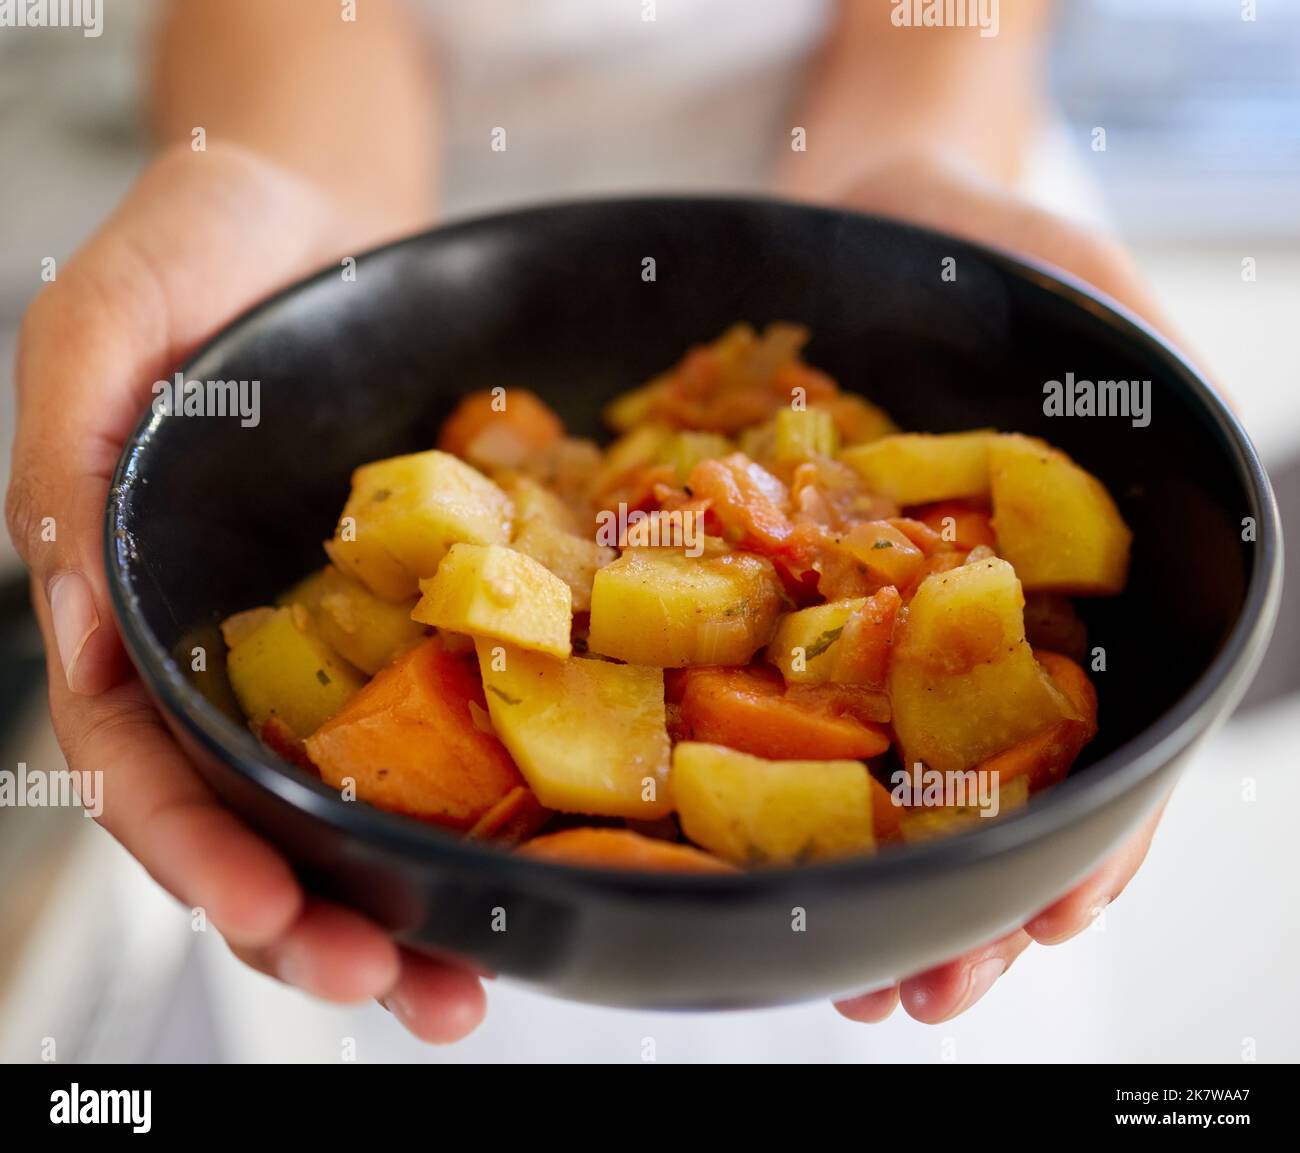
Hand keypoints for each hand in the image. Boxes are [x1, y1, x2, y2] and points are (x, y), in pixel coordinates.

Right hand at [6, 143, 483, 1043]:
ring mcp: (321, 641)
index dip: (197, 852)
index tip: (273, 915)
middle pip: (250, 821)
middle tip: (404, 993)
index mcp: (134, 605)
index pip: (143, 767)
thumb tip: (74, 613)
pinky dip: (474, 802)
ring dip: (398, 905)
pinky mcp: (411, 610)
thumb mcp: (110, 322)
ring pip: (344, 804)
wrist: (323, 213)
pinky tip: (522, 860)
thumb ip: (69, 454)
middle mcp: (225, 648)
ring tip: (464, 988)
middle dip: (312, 922)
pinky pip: (439, 719)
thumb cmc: (202, 247)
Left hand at [830, 154, 1172, 1023]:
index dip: (1086, 836)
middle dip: (964, 902)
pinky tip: (746, 861)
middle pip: (982, 793)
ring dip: (869, 889)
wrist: (859, 213)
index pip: (1094, 738)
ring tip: (853, 982)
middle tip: (925, 994)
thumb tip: (1213, 494)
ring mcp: (859, 619)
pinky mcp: (764, 594)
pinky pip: (753, 696)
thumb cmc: (996, 254)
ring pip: (873, 778)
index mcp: (1059, 592)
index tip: (1051, 918)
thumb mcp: (1099, 295)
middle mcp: (962, 626)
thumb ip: (1147, 387)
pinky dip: (757, 786)